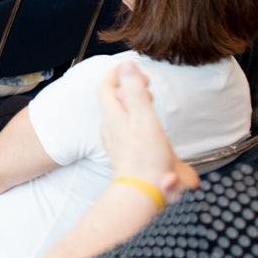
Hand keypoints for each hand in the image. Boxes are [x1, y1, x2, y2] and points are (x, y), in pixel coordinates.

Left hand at [99, 65, 197, 203]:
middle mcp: (110, 127)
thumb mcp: (143, 117)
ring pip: (121, 116)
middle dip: (128, 88)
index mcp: (113, 115)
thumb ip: (135, 91)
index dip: (117, 73)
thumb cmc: (145, 157)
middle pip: (114, 100)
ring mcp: (115, 141)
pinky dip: (137, 122)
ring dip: (134, 105)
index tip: (130, 67)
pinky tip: (150, 127)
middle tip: (145, 84)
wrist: (142, 192)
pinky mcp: (124, 154)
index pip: (107, 86)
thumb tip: (127, 65)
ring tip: (149, 102)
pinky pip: (127, 132)